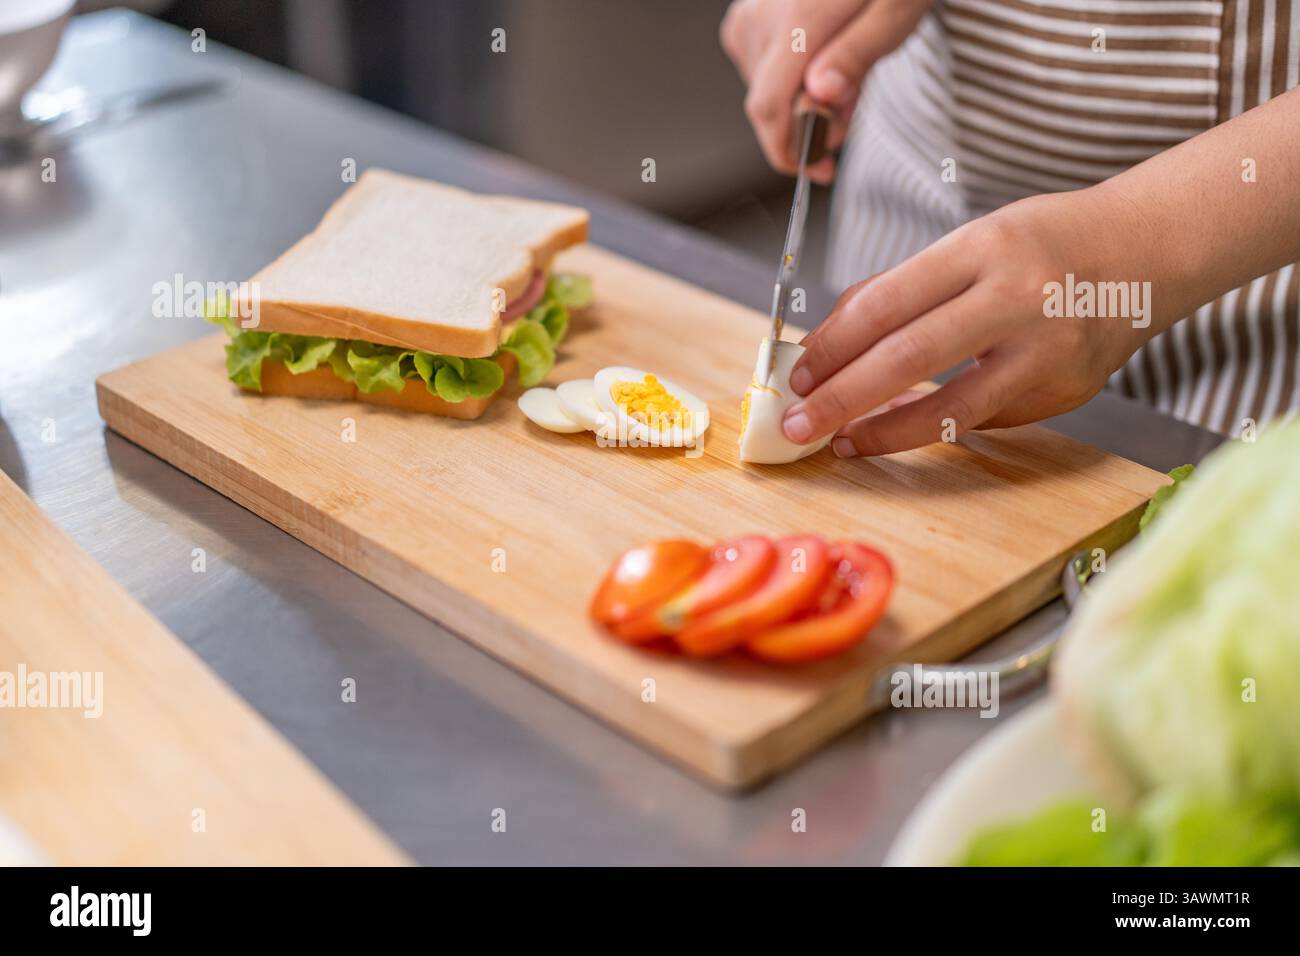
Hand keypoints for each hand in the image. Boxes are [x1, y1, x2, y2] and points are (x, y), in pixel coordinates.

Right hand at [720, 0, 929, 182]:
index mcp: (796, 20)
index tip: (818, 170)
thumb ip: (857, 56)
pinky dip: (796, 79)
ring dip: (806, 103)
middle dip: (810, 125)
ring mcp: (751, 16)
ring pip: (767, 90)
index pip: (768, 109)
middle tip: (851, 113)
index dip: (789, 152)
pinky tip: (826, 64)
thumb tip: (820, 97)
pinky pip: (765, 68)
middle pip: (769, 105)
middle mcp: (760, 18)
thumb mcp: (895, 13)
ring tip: (848, 79)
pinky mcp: (750, 17)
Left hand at [781, 188, 1177, 455]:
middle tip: (798, 424)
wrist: (1149, 250)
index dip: (832, 346)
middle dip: (841, 398)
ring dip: (884, 433)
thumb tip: (828, 344)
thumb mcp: (971, 242)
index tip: (797, 374)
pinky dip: (938, 425)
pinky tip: (904, 427)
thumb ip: (902, 290)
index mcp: (984, 247)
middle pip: (908, 358)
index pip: (886, 304)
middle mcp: (1018, 298)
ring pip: (950, 409)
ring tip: (842, 442)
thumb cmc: (1044, 242)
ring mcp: (1047, 351)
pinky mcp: (1065, 391)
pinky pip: (984, 418)